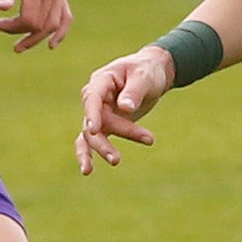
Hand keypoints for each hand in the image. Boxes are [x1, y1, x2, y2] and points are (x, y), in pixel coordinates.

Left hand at [0, 0, 70, 52]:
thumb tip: (4, 8)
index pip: (30, 20)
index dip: (12, 28)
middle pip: (42, 25)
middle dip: (23, 34)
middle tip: (1, 29)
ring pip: (53, 24)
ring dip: (37, 38)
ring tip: (20, 46)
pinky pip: (65, 16)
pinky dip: (60, 31)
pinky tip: (51, 44)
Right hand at [76, 46, 174, 173]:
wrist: (154, 73)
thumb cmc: (148, 70)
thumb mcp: (144, 77)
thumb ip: (134, 91)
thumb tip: (125, 108)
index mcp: (102, 81)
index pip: (92, 97)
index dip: (91, 114)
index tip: (94, 130)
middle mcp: (95, 98)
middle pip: (94, 122)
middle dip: (104, 141)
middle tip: (117, 159)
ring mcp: (99, 112)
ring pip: (93, 135)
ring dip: (103, 149)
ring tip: (115, 162)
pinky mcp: (106, 124)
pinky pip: (95, 140)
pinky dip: (92, 154)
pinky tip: (87, 171)